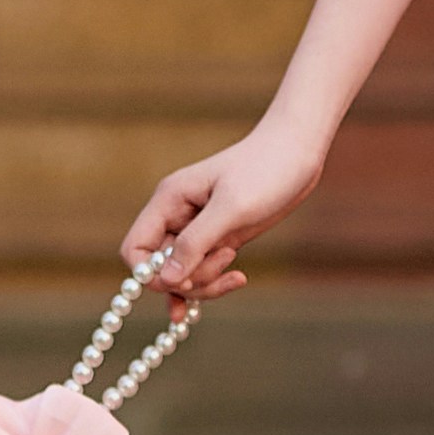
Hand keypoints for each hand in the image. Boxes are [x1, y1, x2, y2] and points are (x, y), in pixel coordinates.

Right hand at [124, 109, 325, 303]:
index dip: (149, 273)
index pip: (135, 249)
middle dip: (188, 279)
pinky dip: (214, 282)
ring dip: (206, 282)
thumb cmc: (266, 169)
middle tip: (224, 263)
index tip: (182, 279)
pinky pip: (203, 271)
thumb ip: (196, 242)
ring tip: (236, 267)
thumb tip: (165, 279)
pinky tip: (239, 279)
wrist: (298, 152)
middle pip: (160, 269)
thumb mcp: (231, 208)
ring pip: (183, 275)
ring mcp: (198, 230)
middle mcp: (177, 217)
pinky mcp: (219, 239)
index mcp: (169, 201)